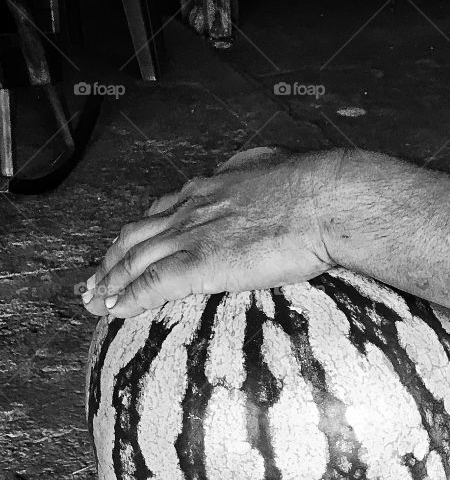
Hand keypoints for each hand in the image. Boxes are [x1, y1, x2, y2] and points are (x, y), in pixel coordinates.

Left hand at [81, 146, 343, 318]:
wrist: (323, 202)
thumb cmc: (312, 189)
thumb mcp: (273, 168)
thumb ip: (254, 174)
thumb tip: (257, 173)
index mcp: (210, 189)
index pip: (162, 212)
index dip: (141, 233)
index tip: (127, 247)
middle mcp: (192, 209)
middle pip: (137, 235)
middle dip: (112, 259)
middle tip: (95, 280)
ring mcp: (193, 235)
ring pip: (134, 259)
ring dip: (110, 282)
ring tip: (94, 301)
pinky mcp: (200, 263)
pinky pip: (152, 283)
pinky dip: (128, 298)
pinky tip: (114, 311)